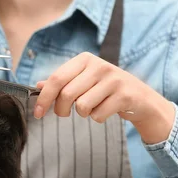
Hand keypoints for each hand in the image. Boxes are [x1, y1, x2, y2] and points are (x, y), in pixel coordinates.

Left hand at [34, 52, 175, 143]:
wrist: (140, 98)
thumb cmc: (105, 90)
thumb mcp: (83, 81)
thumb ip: (62, 83)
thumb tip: (38, 86)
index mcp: (84, 59)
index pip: (56, 79)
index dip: (44, 98)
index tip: (37, 113)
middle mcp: (99, 65)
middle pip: (66, 94)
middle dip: (61, 110)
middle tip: (65, 114)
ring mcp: (113, 79)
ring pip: (82, 106)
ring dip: (83, 114)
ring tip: (92, 108)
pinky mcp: (124, 95)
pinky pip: (97, 115)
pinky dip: (98, 118)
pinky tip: (106, 110)